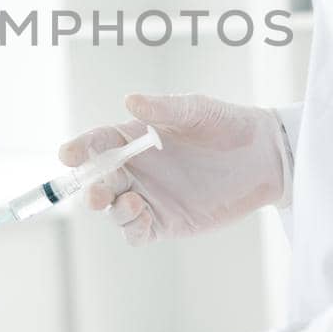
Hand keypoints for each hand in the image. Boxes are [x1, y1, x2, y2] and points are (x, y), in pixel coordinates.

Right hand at [57, 92, 292, 244]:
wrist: (264, 156)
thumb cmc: (228, 125)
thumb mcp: (196, 110)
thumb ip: (162, 108)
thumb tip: (129, 100)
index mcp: (135, 138)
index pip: (98, 143)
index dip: (80, 148)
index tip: (67, 154)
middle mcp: (136, 169)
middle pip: (99, 180)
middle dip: (91, 188)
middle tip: (97, 192)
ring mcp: (149, 197)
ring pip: (113, 209)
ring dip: (111, 209)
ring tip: (132, 202)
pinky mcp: (166, 222)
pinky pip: (136, 232)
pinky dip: (130, 228)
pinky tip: (142, 215)